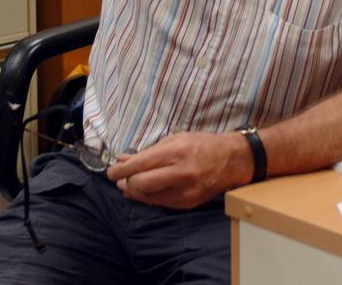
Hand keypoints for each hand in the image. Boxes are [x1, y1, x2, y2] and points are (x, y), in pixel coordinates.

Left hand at [106, 131, 252, 208]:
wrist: (230, 160)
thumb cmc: (201, 144)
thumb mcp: (174, 139)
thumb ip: (149, 151)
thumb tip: (123, 159)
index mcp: (176, 152)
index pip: (140, 165)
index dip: (121, 170)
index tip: (111, 171)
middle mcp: (180, 173)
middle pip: (141, 184)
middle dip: (125, 182)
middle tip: (118, 179)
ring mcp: (185, 191)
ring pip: (149, 197)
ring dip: (133, 192)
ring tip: (127, 185)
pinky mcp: (188, 203)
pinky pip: (161, 203)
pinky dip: (148, 197)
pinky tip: (142, 191)